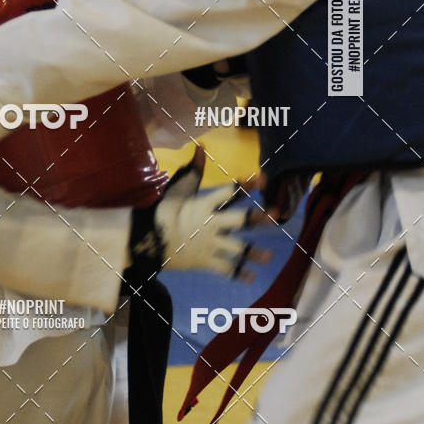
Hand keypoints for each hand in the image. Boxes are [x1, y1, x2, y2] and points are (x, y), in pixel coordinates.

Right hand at [129, 147, 270, 279]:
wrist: (147, 240)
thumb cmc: (166, 209)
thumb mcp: (180, 188)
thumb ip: (195, 169)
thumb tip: (201, 145)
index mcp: (203, 204)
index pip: (228, 192)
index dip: (246, 184)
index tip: (262, 178)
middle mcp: (209, 224)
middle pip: (237, 220)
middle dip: (256, 218)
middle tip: (276, 214)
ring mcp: (208, 244)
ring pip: (235, 248)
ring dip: (254, 252)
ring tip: (270, 256)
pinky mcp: (204, 261)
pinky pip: (224, 269)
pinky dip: (238, 274)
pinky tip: (253, 277)